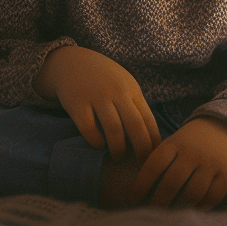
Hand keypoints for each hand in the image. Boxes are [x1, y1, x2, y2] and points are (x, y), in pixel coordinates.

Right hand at [34, 45, 159, 161]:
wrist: (71, 61)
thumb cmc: (102, 79)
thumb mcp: (123, 85)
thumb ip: (135, 105)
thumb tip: (151, 136)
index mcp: (132, 89)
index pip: (148, 119)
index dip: (154, 140)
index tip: (155, 156)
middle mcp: (117, 92)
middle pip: (135, 125)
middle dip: (141, 149)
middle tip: (141, 164)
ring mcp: (97, 96)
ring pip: (114, 128)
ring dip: (118, 148)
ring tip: (118, 156)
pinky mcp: (77, 102)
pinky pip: (89, 127)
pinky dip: (96, 141)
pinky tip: (98, 145)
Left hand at [132, 116, 226, 208]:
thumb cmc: (193, 140)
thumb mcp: (175, 142)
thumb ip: (161, 161)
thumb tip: (140, 190)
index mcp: (175, 143)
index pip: (153, 166)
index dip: (141, 185)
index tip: (133, 199)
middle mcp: (193, 153)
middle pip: (171, 183)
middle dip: (158, 202)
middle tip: (151, 213)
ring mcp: (212, 163)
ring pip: (192, 193)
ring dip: (179, 208)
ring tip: (170, 216)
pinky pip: (212, 197)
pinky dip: (201, 207)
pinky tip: (193, 211)